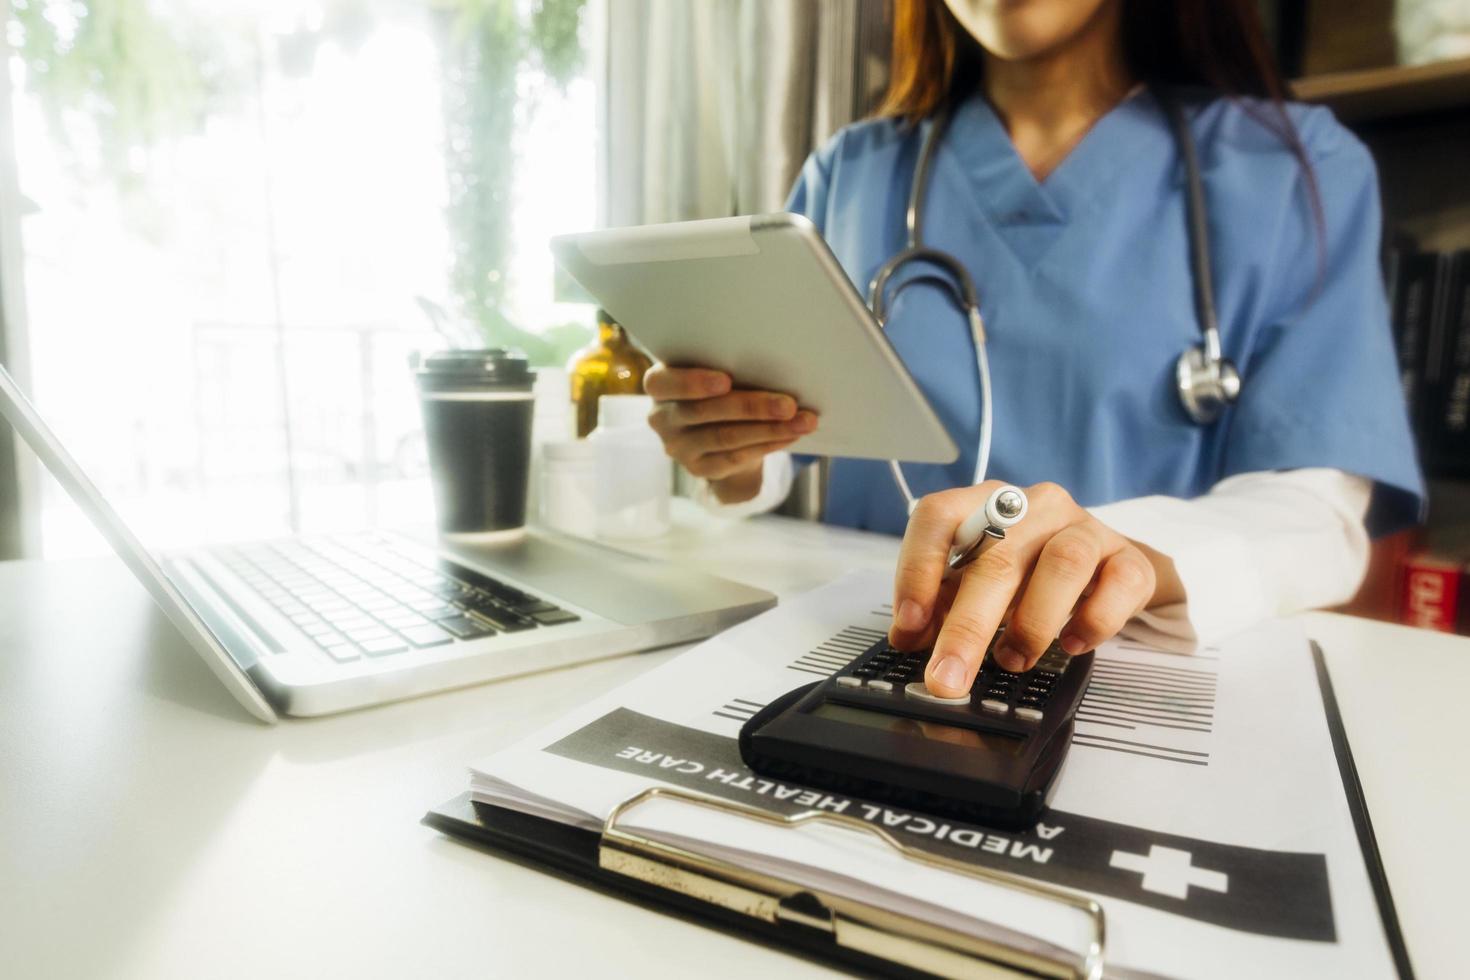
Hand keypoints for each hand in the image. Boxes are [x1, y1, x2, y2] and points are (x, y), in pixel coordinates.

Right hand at [645, 365, 817, 503]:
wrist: (714, 429)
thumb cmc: (718, 387)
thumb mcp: (714, 371)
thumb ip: (728, 367)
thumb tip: (774, 367)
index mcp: (660, 385)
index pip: (664, 383)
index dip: (693, 382)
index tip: (726, 380)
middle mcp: (662, 418)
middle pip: (704, 411)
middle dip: (751, 407)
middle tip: (788, 404)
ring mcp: (678, 447)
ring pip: (725, 437)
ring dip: (768, 429)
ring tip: (802, 421)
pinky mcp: (699, 469)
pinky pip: (735, 458)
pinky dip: (766, 445)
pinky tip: (790, 436)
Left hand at [888, 481, 1182, 696]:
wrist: (1106, 565)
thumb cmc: (1029, 570)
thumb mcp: (975, 581)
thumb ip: (940, 606)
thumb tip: (908, 640)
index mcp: (985, 503)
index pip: (939, 516)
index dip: (918, 568)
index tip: (909, 624)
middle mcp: (1035, 507)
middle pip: (998, 559)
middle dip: (967, 628)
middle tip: (947, 678)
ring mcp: (1086, 528)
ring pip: (1063, 564)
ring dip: (1032, 624)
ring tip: (1013, 660)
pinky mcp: (1128, 558)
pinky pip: (1118, 585)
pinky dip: (1093, 621)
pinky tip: (1071, 644)